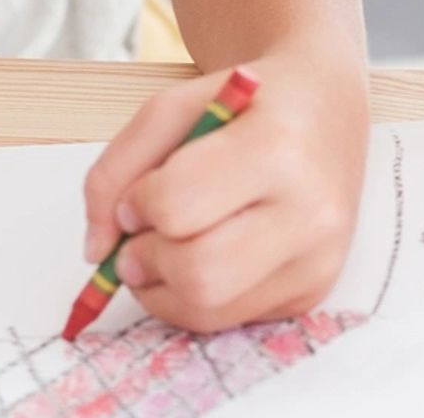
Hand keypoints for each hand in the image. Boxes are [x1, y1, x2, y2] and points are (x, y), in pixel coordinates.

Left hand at [79, 58, 368, 330]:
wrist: (326, 107)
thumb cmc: (247, 104)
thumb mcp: (171, 108)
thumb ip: (115, 170)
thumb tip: (96, 251)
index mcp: (277, 147)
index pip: (177, 206)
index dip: (136, 206)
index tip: (139, 195)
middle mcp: (311, 210)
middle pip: (198, 273)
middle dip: (146, 261)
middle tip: (138, 240)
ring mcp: (318, 258)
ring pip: (210, 309)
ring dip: (163, 289)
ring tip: (165, 250)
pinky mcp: (314, 290)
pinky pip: (231, 318)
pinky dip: (197, 297)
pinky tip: (205, 256)